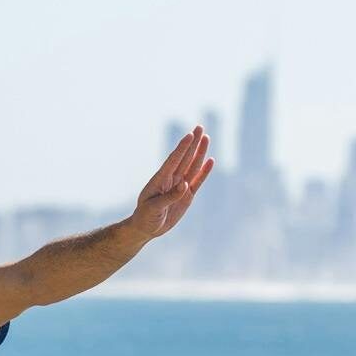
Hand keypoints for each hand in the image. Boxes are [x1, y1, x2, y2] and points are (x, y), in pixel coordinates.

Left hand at [129, 125, 213, 239]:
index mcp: (159, 180)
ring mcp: (180, 186)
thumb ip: (169, 197)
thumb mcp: (153, 208)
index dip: (181, 148)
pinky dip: (204, 172)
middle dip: (192, 143)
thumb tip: (185, 185)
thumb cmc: (145, 217)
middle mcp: (171, 180)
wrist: (146, 228)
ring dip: (199, 153)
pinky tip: (210, 160)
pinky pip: (197, 181)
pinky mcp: (187, 195)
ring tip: (206, 137)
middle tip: (200, 127)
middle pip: (184, 158)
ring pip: (192, 166)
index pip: (173, 161)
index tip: (189, 135)